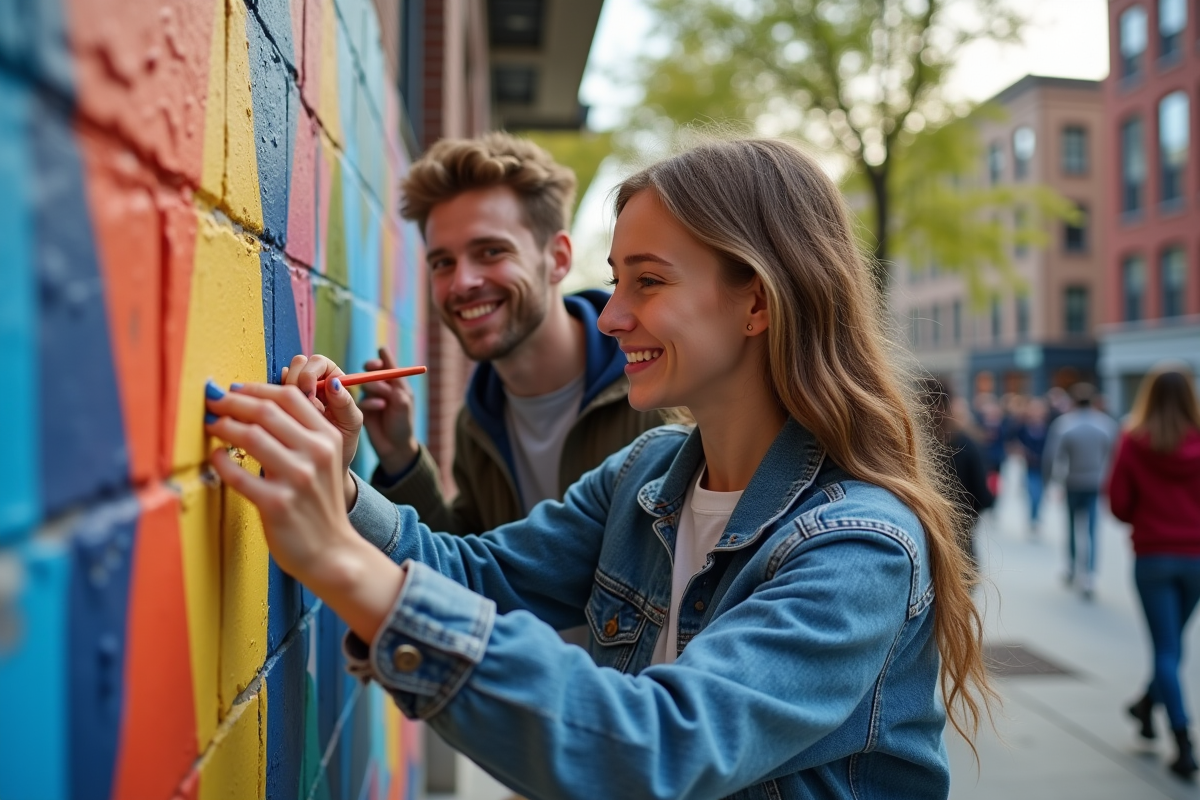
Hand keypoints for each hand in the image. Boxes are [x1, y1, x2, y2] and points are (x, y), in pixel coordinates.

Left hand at [204, 382, 404, 640]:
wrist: (332, 551)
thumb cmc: (319, 503)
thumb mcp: (325, 460)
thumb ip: (302, 431)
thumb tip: (259, 402)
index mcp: (328, 438)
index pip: (289, 397)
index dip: (256, 388)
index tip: (234, 389)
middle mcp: (315, 454)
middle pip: (266, 411)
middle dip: (232, 402)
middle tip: (213, 401)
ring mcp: (296, 479)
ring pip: (250, 436)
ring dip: (223, 426)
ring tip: (211, 425)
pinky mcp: (276, 505)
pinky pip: (237, 474)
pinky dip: (221, 461)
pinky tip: (216, 457)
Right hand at [280, 354, 362, 474]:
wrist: (323, 466)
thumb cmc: (342, 444)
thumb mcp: (349, 426)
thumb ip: (345, 404)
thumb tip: (335, 382)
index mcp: (334, 379)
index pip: (318, 362)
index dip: (310, 375)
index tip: (310, 398)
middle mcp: (314, 380)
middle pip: (297, 364)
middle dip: (295, 383)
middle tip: (297, 408)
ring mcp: (295, 390)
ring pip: (283, 377)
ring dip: (284, 393)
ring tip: (292, 416)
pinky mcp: (279, 402)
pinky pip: (271, 392)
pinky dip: (271, 401)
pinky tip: (278, 417)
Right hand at [358, 346, 419, 475]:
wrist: (394, 446)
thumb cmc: (403, 425)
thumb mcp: (403, 405)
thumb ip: (394, 391)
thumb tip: (381, 382)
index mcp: (397, 384)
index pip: (389, 366)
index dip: (383, 358)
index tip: (380, 352)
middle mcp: (383, 389)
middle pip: (373, 371)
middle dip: (371, 367)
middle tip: (369, 367)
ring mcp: (371, 398)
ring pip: (366, 384)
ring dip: (374, 389)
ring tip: (384, 403)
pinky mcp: (362, 408)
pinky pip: (362, 399)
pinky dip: (370, 401)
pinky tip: (379, 408)